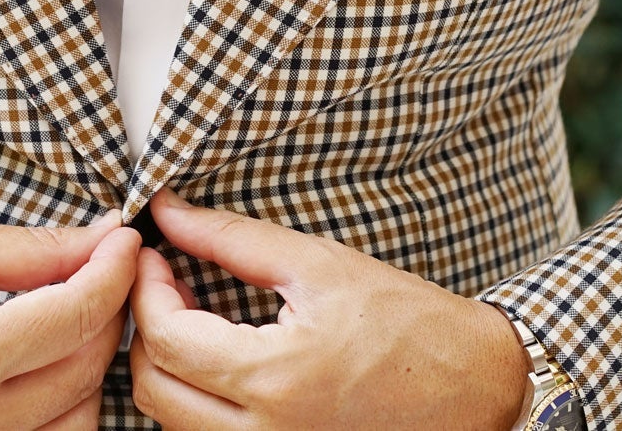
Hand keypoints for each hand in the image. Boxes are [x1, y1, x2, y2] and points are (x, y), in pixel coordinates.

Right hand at [0, 209, 138, 429]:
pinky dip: (60, 409)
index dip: (113, 270)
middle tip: (101, 269)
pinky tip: (45, 368)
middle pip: (85, 369)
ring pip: (78, 420)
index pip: (75, 316)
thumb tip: (102, 240)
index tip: (126, 241)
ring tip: (69, 319)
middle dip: (106, 310)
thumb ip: (31, 251)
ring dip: (87, 365)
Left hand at [128, 189, 529, 429]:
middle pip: (154, 389)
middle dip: (146, 329)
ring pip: (172, 422)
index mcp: (276, 378)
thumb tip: (169, 212)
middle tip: (168, 283)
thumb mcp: (320, 265)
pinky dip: (196, 399)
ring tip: (196, 316)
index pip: (166, 339)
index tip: (156, 256)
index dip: (146, 290)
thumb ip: (233, 238)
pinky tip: (221, 358)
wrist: (475, 387)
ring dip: (168, 366)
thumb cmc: (409, 324)